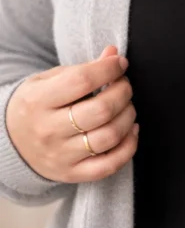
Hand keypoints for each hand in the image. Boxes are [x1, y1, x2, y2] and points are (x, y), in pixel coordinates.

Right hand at [6, 45, 139, 183]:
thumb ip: (82, 68)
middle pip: (101, 110)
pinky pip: (110, 164)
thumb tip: (113, 54)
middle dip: (123, 92)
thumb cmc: (35, 106)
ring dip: (128, 117)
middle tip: (124, 86)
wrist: (10, 142)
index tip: (119, 63)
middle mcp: (48, 130)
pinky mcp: (73, 173)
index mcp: (38, 100)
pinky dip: (128, 147)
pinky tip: (130, 131)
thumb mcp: (47, 81)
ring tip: (127, 107)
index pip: (82, 80)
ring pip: (109, 136)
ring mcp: (61, 155)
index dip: (108, 69)